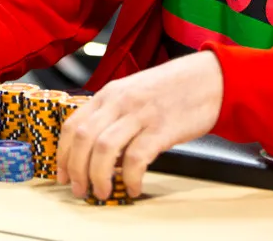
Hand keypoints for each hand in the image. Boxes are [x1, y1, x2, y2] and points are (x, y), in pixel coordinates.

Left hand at [57, 50, 223, 199]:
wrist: (209, 79)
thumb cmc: (172, 89)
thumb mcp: (134, 93)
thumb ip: (113, 114)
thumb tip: (96, 151)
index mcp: (110, 93)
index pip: (73, 125)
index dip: (63, 154)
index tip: (63, 174)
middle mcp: (120, 101)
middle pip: (83, 139)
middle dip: (76, 169)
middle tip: (80, 189)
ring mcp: (140, 114)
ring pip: (104, 148)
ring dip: (98, 176)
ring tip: (102, 192)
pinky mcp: (161, 128)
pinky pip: (136, 158)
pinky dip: (129, 177)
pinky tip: (133, 187)